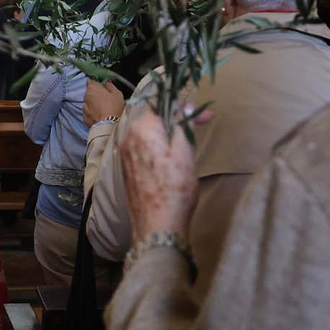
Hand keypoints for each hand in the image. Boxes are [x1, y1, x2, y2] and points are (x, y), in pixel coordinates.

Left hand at [84, 80, 125, 125]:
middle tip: (105, 99)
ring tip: (103, 109)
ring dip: (93, 104)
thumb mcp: (117, 94)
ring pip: (88, 103)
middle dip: (95, 94)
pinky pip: (88, 113)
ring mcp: (84, 108)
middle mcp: (85, 97)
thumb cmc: (114, 107)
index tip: (101, 86)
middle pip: (89, 92)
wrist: (108, 126)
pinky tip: (100, 116)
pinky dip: (92, 114)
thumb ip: (110, 86)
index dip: (96, 83)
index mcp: (92, 88)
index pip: (90, 81)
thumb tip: (107, 83)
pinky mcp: (84, 118)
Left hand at [120, 106, 202, 240]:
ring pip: (150, 133)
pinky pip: (144, 147)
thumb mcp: (184, 152)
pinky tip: (174, 155)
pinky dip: (160, 146)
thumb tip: (183, 105)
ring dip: (170, 132)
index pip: (160, 102)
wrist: (157, 226)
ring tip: (190, 141)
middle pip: (155, 117)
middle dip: (178, 118)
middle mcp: (128, 138)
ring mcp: (125, 154)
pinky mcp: (127, 168)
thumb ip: (182, 124)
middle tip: (204, 123)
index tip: (203, 114)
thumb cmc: (175, 188)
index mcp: (141, 129)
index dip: (183, 104)